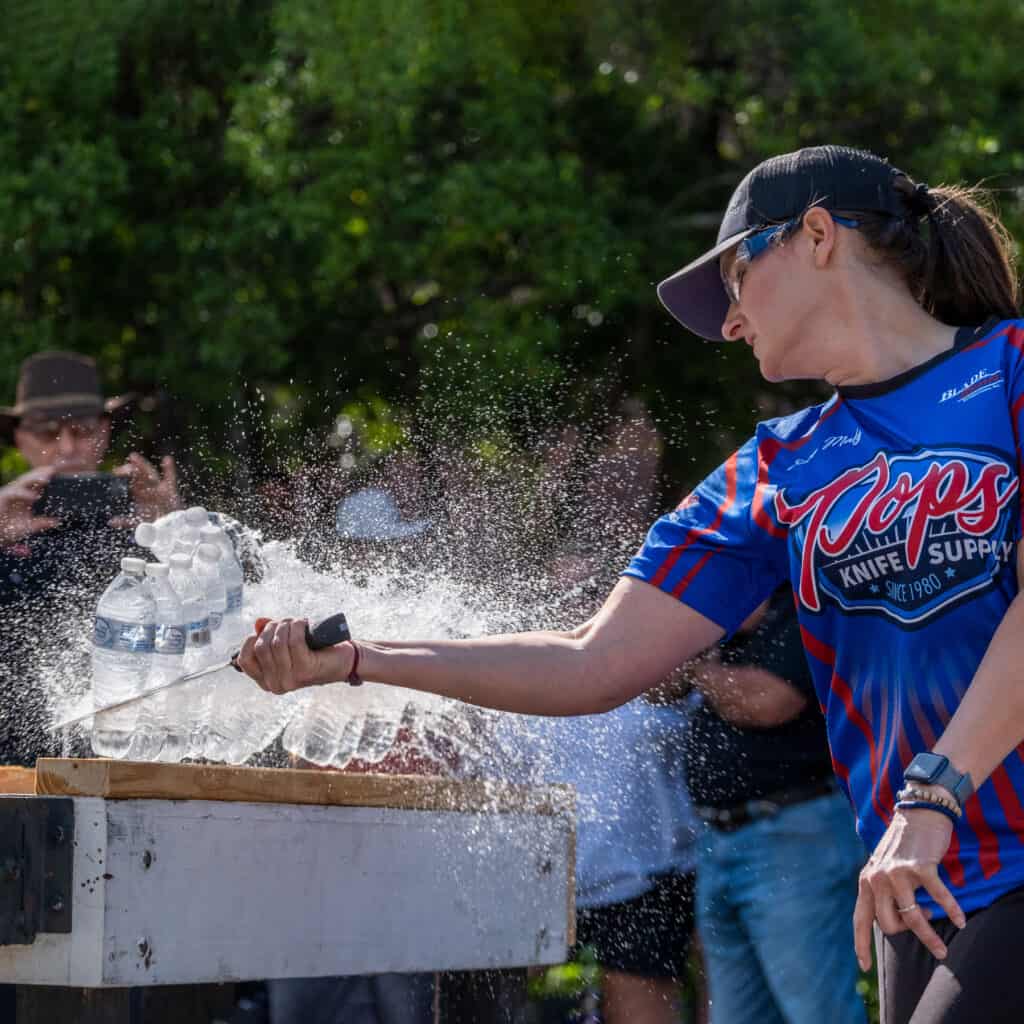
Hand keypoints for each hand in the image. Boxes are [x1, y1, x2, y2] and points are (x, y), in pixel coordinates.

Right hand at [0, 466, 59, 544]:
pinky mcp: (2, 498)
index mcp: (26, 497)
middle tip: (54, 470)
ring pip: (22, 482)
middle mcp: (18, 493)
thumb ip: (42, 523)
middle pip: (30, 479)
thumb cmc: (9, 529)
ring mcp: (10, 494)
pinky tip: (34, 496)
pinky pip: (14, 493)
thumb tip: (57, 522)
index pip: (37, 483)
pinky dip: (24, 493)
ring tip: (46, 479)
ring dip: (34, 479)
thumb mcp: (29, 527)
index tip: (60, 473)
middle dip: (41, 473)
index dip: (47, 477)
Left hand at [113, 453, 180, 523]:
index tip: (115, 473)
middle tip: (118, 462)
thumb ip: (125, 522)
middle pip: (138, 475)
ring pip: (149, 474)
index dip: (123, 476)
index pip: (130, 482)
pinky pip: (170, 478)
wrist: (171, 527)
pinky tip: (167, 458)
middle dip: (129, 468)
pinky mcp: (171, 491)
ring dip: (141, 466)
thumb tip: (111, 522)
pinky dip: (169, 469)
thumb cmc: (155, 523)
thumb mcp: (138, 523)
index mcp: (140, 494)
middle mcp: (148, 489)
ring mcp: (159, 489)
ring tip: (132, 457)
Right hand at [236, 618, 354, 694]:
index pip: (244, 659)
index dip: (252, 639)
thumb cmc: (314, 651)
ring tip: (298, 623)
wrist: (344, 661)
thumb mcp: (287, 644)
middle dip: (272, 627)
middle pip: (261, 646)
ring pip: (277, 642)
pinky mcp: (305, 669)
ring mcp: (290, 679)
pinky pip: (294, 641)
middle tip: (287, 623)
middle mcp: (275, 684)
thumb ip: (269, 636)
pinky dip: (298, 626)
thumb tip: (258, 624)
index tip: (267, 631)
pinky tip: (304, 624)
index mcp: (266, 681)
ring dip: (287, 625)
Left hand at [853, 805, 964, 969]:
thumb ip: (882, 892)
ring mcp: (898, 873)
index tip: (864, 966)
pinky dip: (951, 911)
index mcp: (866, 881)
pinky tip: (960, 920)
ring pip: (912, 918)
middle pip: (889, 925)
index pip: (860, 919)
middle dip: (906, 934)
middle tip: (921, 925)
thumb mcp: (882, 868)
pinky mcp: (921, 867)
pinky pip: (939, 898)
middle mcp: (877, 878)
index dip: (861, 944)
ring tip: (942, 949)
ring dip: (929, 937)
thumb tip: (893, 924)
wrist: (918, 813)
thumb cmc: (902, 846)